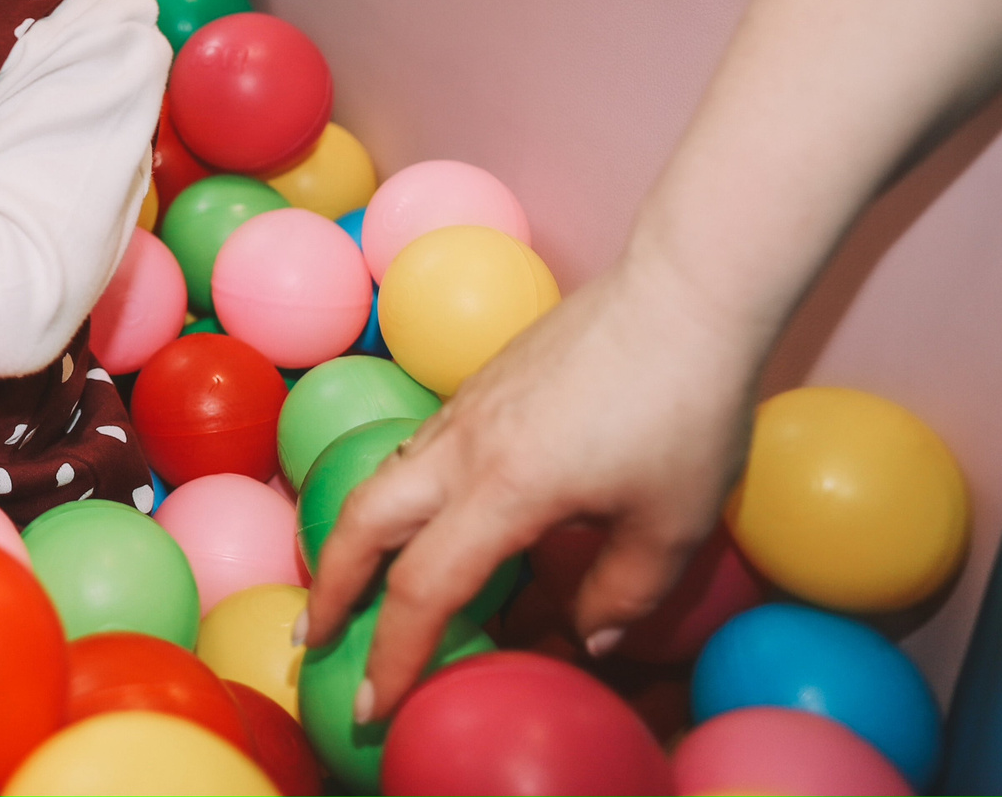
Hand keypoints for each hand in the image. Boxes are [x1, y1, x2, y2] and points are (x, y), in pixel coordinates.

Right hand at [302, 242, 762, 723]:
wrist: (681, 296)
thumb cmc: (685, 411)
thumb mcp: (673, 526)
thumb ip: (623, 594)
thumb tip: (585, 636)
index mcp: (505, 489)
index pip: (426, 589)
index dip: (395, 656)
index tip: (372, 706)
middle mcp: (464, 447)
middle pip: (363, 521)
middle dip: (330, 585)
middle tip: (315, 634)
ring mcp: (466, 410)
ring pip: (384, 479)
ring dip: (358, 538)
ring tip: (355, 581)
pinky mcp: (481, 386)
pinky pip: (419, 451)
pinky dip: (402, 499)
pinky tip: (431, 517)